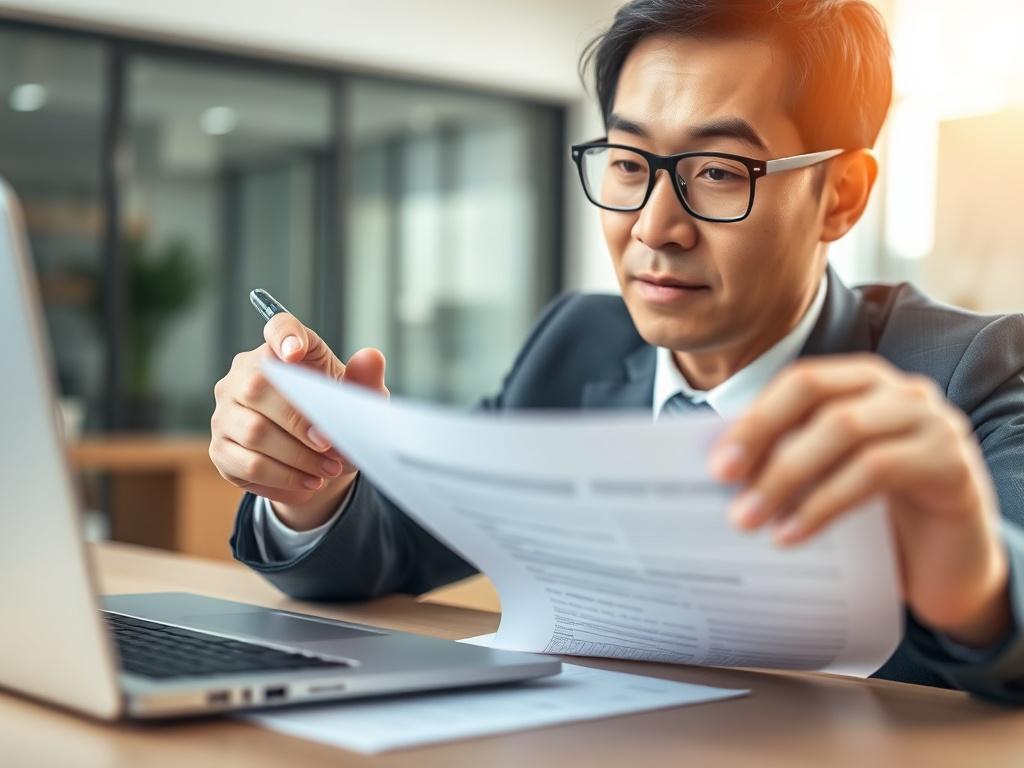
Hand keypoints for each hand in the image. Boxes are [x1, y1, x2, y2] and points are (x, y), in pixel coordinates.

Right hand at [210, 313, 388, 530]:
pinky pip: (247, 466)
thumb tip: (372, 357)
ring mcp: (225, 412)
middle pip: (257, 387)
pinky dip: (283, 479)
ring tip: (328, 471)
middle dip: (299, 422)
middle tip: (332, 446)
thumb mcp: (357, 403)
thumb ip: (365, 381)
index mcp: (283, 352)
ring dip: (297, 458)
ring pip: (254, 433)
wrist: (318, 461)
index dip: (284, 335)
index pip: (277, 328)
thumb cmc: (335, 419)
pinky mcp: (220, 449)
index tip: (297, 352)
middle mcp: (243, 375)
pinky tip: (308, 485)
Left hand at [709, 354, 1010, 647]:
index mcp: (862, 384)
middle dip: (763, 436)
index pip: (799, 382)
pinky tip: (792, 535)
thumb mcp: (826, 481)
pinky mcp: (952, 463)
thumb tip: (719, 467)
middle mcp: (900, 391)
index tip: (716, 462)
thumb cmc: (879, 518)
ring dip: (786, 476)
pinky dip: (824, 504)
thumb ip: (787, 461)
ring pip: (844, 430)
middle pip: (818, 396)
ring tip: (749, 519)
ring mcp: (932, 421)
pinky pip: (876, 471)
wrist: (949, 567)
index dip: (755, 418)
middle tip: (724, 483)